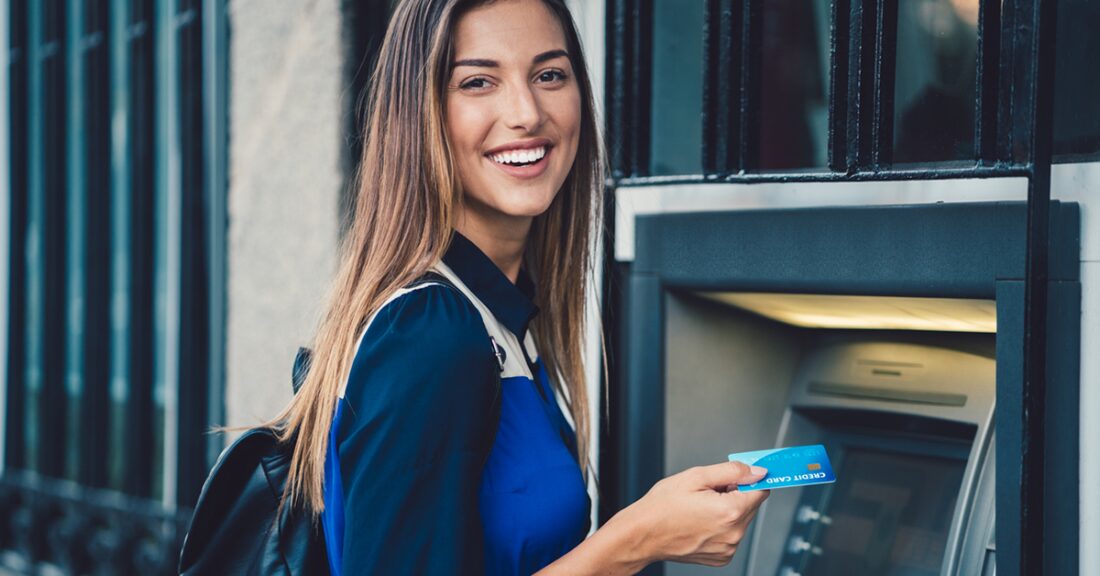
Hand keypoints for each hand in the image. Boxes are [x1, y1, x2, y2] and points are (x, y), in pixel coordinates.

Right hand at [611, 461, 769, 567]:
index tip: (741, 475)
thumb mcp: (696, 477)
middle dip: (735, 494)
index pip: (761, 490)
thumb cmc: (662, 506)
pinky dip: (721, 526)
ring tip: (701, 507)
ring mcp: (728, 548)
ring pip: (740, 520)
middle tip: (708, 490)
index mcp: (730, 512)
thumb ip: (732, 471)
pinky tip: (701, 521)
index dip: (749, 479)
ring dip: (728, 510)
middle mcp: (733, 534)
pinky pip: (731, 535)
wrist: (643, 534)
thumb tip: (757, 471)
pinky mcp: (721, 557)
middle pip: (751, 505)